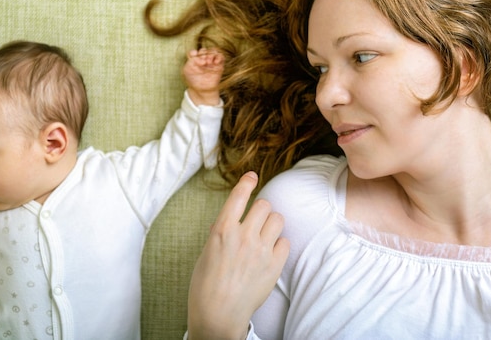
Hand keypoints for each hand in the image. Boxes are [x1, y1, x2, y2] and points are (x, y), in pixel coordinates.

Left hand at [183, 48, 223, 105]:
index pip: (195, 51)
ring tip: (209, 62)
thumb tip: (201, 59)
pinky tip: (216, 62)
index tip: (194, 56)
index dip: (194, 52)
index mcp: (194, 59)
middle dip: (203, 54)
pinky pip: (221, 57)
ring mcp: (211, 62)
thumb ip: (191, 61)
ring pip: (213, 52)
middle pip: (204, 50)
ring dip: (211, 55)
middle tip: (203, 61)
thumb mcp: (187, 70)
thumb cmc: (193, 80)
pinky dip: (219, 57)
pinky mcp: (218, 66)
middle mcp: (203, 59)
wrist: (201, 90)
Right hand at [187, 172, 289, 339]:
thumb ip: (221, 232)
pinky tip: (270, 254)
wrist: (218, 315)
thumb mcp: (206, 252)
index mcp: (222, 229)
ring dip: (272, 224)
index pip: (239, 195)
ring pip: (278, 219)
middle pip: (264, 205)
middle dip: (261, 210)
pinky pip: (285, 242)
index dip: (247, 182)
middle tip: (256, 221)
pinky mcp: (274, 265)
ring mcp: (261, 250)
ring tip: (265, 236)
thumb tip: (232, 220)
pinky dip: (279, 245)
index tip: (252, 176)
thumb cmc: (205, 285)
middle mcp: (243, 235)